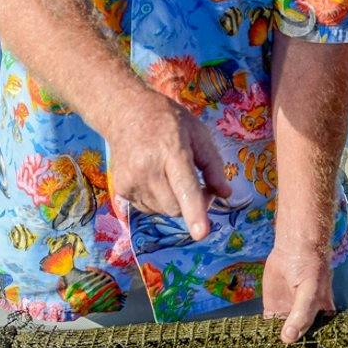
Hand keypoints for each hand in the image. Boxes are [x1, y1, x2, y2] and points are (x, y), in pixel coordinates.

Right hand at [104, 95, 231, 240]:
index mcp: (171, 151)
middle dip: (192, 204)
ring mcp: (131, 181)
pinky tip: (157, 178)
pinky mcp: (121, 190)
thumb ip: (213, 165)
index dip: (195, 211)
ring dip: (176, 201)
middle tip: (198, 183)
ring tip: (174, 176)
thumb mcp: (198, 133)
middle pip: (176, 208)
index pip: (185, 186)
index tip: (201, 233)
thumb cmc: (168, 121)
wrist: (125, 113)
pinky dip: (160, 200)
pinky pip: (150, 208)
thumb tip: (225, 194)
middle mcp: (147, 169)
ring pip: (164, 211)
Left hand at [263, 239, 333, 344]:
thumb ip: (301, 315)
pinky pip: (267, 327)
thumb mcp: (310, 292)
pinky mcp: (273, 311)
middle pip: (297, 345)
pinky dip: (262, 337)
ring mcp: (288, 317)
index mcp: (321, 321)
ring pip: (281, 338)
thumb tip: (288, 338)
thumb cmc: (311, 269)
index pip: (315, 344)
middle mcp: (305, 321)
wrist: (294, 248)